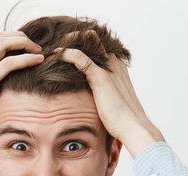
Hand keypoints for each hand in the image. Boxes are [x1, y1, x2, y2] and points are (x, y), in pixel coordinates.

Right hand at [0, 31, 44, 164]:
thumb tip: (5, 95)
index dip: (11, 40)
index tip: (26, 48)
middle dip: (19, 37)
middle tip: (35, 47)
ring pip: (2, 44)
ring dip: (23, 43)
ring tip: (38, 51)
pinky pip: (8, 64)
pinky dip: (25, 58)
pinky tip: (38, 60)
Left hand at [54, 31, 165, 157]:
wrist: (132, 126)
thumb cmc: (123, 118)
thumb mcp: (113, 100)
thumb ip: (104, 93)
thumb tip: (95, 99)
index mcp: (118, 67)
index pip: (101, 46)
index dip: (86, 44)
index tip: (71, 47)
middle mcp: (114, 63)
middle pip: (95, 39)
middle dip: (77, 38)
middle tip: (60, 41)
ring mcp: (108, 68)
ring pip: (87, 44)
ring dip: (70, 42)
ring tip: (54, 45)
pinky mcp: (100, 76)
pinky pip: (79, 58)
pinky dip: (66, 53)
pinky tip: (56, 54)